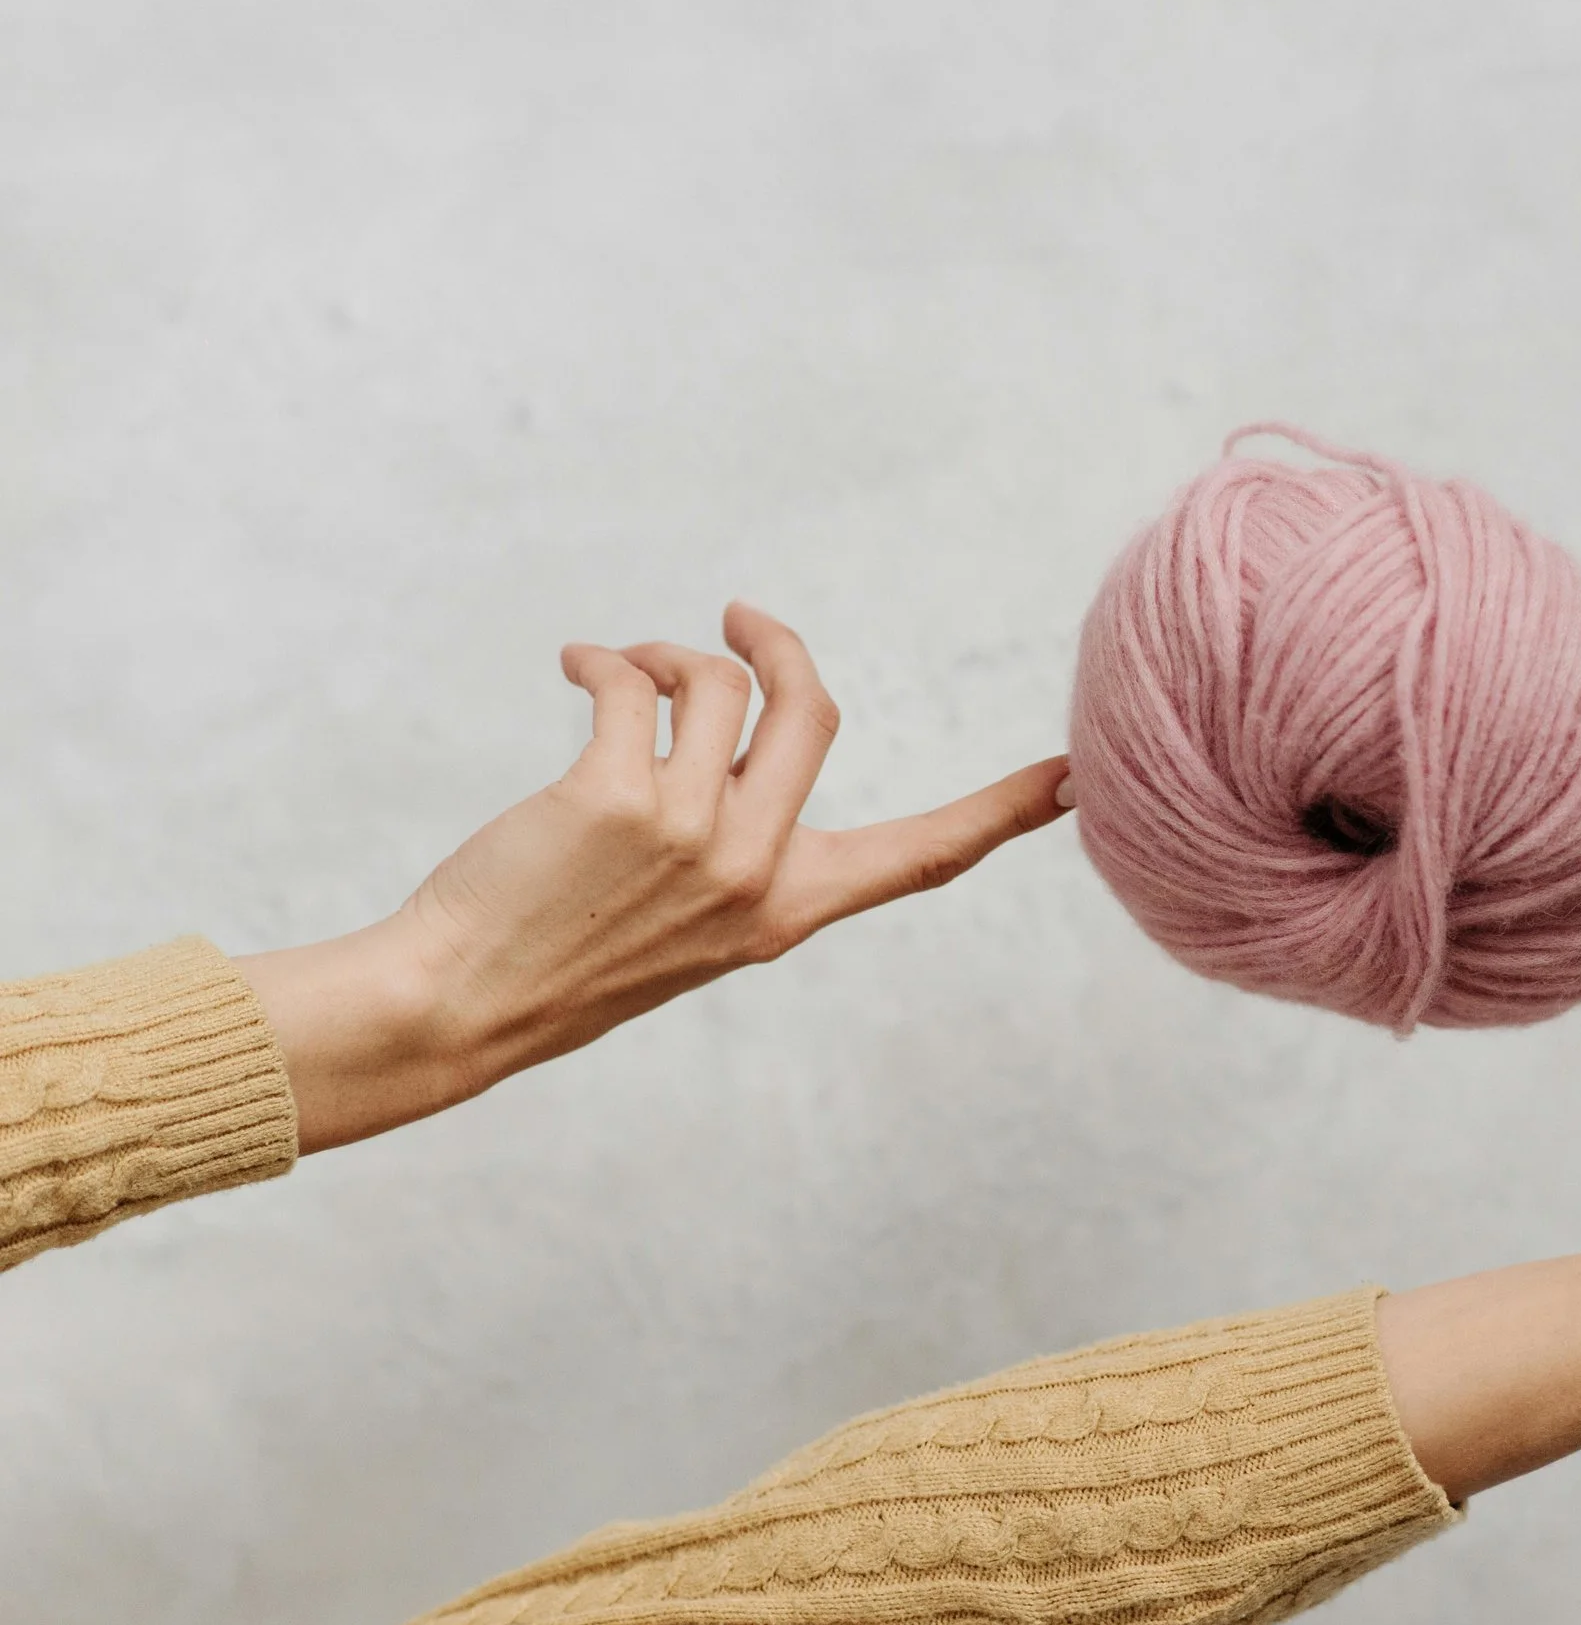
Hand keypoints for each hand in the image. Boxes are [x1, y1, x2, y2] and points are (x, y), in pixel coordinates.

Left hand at [238, 603, 1071, 1151]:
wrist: (462, 1007)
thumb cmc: (566, 959)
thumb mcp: (688, 922)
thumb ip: (739, 840)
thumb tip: (738, 708)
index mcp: (790, 910)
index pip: (924, 856)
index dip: (1003, 812)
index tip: (1074, 779)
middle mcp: (756, 871)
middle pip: (813, 708)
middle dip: (776, 645)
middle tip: (737, 618)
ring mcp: (690, 835)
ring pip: (720, 682)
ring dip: (666, 656)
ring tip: (617, 671)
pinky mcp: (614, 797)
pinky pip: (634, 680)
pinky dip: (604, 659)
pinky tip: (577, 668)